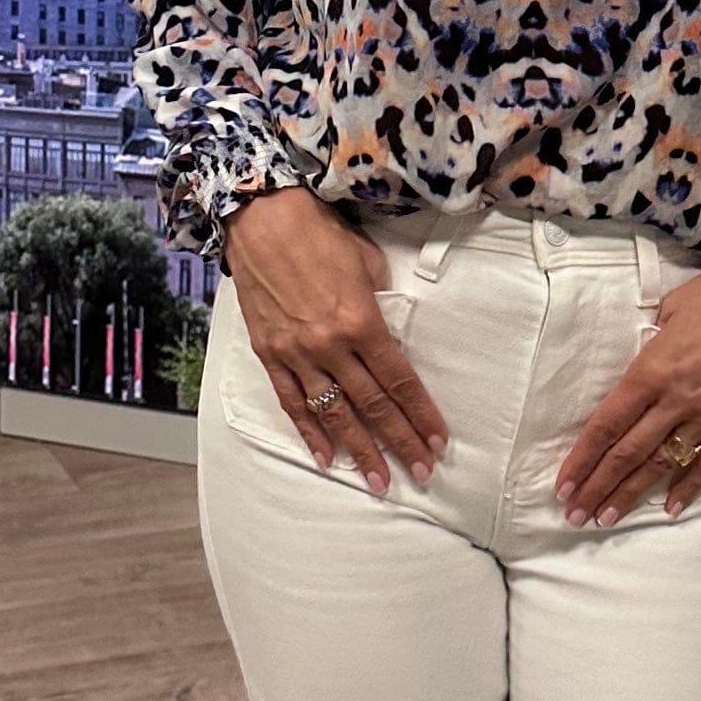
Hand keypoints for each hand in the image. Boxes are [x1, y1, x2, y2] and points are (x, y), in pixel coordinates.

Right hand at [221, 190, 448, 497]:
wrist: (261, 219)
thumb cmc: (320, 234)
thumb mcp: (367, 263)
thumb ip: (381, 304)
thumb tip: (389, 335)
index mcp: (361, 322)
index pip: (399, 381)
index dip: (421, 415)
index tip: (438, 441)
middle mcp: (330, 346)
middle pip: (373, 406)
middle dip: (400, 442)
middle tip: (420, 473)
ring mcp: (297, 354)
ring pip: (334, 414)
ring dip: (360, 451)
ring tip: (379, 481)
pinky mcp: (270, 354)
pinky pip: (292, 403)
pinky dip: (310, 433)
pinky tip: (327, 458)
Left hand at [558, 246, 700, 528]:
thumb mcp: (673, 307)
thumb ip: (652, 341)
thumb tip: (642, 358)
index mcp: (653, 370)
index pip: (607, 424)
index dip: (582, 458)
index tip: (564, 483)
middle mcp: (678, 399)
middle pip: (628, 452)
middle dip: (598, 487)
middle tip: (575, 514)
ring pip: (663, 464)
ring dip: (632, 494)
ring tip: (607, 518)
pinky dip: (689, 486)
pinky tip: (670, 508)